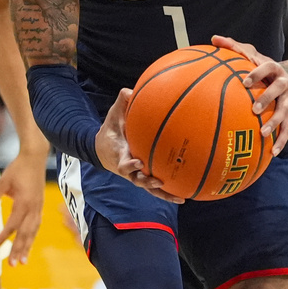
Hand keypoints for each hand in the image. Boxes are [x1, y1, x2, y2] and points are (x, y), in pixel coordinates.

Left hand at [0, 147, 45, 265]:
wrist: (35, 157)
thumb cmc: (18, 168)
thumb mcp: (3, 182)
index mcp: (23, 202)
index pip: (12, 225)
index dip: (3, 238)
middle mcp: (33, 207)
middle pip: (26, 233)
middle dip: (19, 249)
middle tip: (13, 265)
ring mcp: (39, 207)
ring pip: (33, 231)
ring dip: (28, 246)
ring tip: (23, 261)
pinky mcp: (40, 205)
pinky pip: (37, 225)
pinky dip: (33, 236)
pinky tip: (29, 243)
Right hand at [96, 89, 183, 203]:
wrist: (102, 148)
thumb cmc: (111, 129)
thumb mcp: (113, 115)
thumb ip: (121, 103)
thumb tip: (130, 90)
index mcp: (120, 154)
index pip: (123, 163)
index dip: (129, 165)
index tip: (137, 162)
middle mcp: (129, 168)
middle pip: (137, 180)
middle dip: (147, 182)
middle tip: (157, 180)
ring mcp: (137, 175)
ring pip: (149, 188)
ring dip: (162, 193)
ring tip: (179, 197)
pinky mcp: (144, 177)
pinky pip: (157, 187)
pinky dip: (168, 192)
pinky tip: (185, 195)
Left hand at [212, 35, 287, 155]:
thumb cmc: (262, 67)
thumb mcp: (251, 54)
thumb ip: (234, 47)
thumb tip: (214, 38)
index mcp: (274, 68)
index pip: (267, 67)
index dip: (257, 73)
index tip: (244, 81)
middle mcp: (285, 83)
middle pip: (279, 91)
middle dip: (268, 100)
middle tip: (254, 110)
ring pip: (286, 113)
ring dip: (276, 124)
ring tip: (263, 134)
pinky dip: (281, 141)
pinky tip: (272, 154)